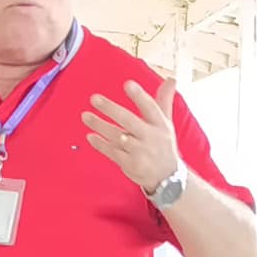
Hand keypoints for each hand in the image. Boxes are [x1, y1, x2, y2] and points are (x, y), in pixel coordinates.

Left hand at [83, 76, 179, 193]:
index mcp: (160, 124)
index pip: (150, 107)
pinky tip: (90, 136)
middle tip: (94, 98)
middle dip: (111, 109)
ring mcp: (140, 152)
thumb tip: (171, 79)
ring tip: (85, 116)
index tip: (127, 84)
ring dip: (99, 126)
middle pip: (129, 121)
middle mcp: (150, 137)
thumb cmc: (163, 144)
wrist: (168, 177)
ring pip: (117, 136)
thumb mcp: (166, 123)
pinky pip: (112, 152)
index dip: (139, 96)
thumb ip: (164, 100)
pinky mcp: (130, 164)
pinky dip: (100, 145)